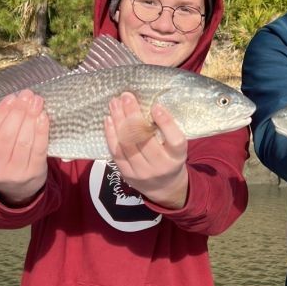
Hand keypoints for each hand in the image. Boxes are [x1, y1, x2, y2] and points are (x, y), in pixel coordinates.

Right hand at [0, 90, 48, 204]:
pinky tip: (43, 117)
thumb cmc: (5, 160)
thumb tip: (14, 100)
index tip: (11, 97)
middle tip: (27, 95)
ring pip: (23, 141)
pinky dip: (42, 130)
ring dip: (31, 117)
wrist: (18, 189)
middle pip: (7, 135)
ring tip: (36, 102)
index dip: (0, 112)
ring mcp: (15, 173)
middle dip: (18, 112)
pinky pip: (39, 148)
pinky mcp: (33, 173)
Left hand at [104, 92, 188, 209]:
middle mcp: (161, 166)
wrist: (164, 188)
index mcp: (178, 157)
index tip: (156, 106)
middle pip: (144, 139)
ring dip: (119, 121)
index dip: (166, 123)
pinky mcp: (127, 175)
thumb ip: (167, 130)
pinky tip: (109, 120)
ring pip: (127, 144)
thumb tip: (148, 103)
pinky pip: (116, 153)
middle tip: (126, 96)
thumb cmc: (170, 159)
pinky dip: (111, 135)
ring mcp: (142, 172)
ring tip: (115, 103)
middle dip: (133, 115)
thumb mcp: (176, 147)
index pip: (175, 140)